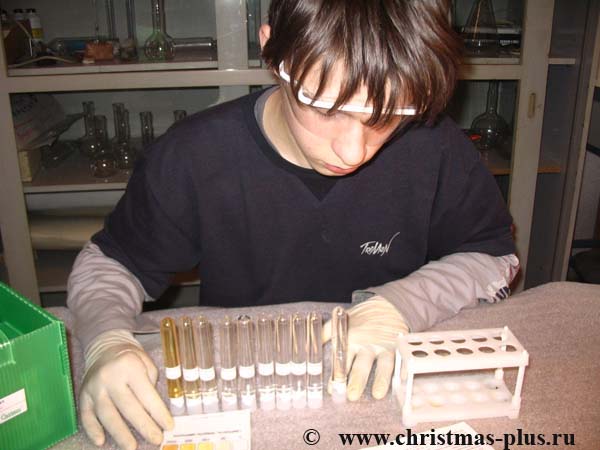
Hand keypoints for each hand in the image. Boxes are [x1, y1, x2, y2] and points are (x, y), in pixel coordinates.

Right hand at [79, 330, 172, 449]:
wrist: (104, 348)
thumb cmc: (130, 358)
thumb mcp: (146, 362)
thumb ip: (150, 382)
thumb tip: (155, 409)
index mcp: (129, 366)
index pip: (146, 394)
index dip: (158, 412)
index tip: (168, 426)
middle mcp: (110, 377)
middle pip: (128, 407)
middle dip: (144, 426)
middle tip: (156, 439)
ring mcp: (94, 388)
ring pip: (107, 415)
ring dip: (120, 433)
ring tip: (131, 447)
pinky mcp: (82, 395)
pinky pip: (86, 416)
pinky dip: (93, 430)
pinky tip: (101, 441)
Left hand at [322, 296, 408, 400]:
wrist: (388, 305)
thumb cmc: (362, 318)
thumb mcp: (342, 322)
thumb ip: (326, 332)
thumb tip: (308, 343)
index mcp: (351, 339)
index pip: (342, 358)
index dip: (337, 375)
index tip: (332, 390)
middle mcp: (368, 344)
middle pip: (361, 364)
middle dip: (356, 379)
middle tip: (351, 395)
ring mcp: (384, 347)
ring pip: (383, 364)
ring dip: (380, 379)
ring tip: (377, 394)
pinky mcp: (399, 348)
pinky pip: (401, 361)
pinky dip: (401, 373)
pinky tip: (401, 385)